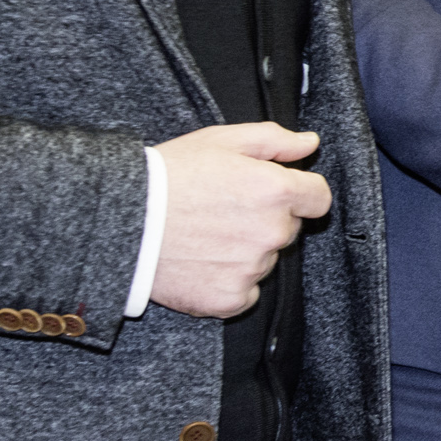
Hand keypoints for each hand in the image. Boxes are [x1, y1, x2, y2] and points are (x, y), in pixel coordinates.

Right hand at [149, 124, 331, 317]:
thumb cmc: (168, 176)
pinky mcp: (229, 300)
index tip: (273, 193)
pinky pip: (245, 293)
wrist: (121, 220)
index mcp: (276, 191)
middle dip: (265, 220)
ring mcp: (252, 270)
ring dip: (245, 252)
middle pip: (288, 229)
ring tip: (204, 235)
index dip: (299, 193)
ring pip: (264, 261)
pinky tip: (201, 263)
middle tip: (222, 211)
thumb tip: (309, 143)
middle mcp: (271, 232)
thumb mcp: (221, 141)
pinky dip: (227, 283)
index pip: (319, 198)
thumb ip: (274, 141)